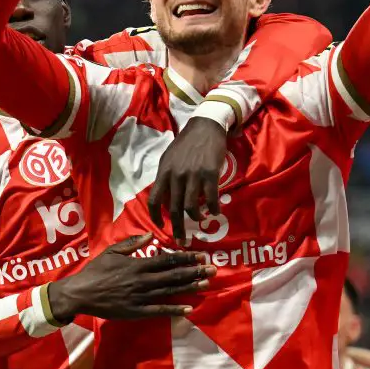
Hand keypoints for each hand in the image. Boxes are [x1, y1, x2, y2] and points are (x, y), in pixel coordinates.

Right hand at [46, 235, 212, 320]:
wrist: (80, 294)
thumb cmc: (96, 271)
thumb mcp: (112, 252)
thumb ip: (131, 244)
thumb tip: (149, 235)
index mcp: (138, 264)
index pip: (167, 260)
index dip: (185, 257)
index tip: (201, 255)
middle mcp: (142, 280)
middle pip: (173, 275)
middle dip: (194, 271)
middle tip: (213, 269)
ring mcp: (141, 296)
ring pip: (170, 291)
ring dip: (189, 287)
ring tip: (206, 284)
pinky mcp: (137, 311)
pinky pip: (159, 310)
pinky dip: (174, 309)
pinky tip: (189, 308)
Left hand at [147, 118, 227, 243]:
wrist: (205, 127)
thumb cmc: (186, 144)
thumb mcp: (169, 158)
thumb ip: (166, 178)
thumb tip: (166, 199)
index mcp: (164, 172)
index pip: (155, 200)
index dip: (156, 217)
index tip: (161, 227)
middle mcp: (176, 175)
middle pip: (174, 209)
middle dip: (178, 228)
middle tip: (182, 241)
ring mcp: (193, 175)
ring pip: (191, 207)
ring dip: (195, 218)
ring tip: (200, 220)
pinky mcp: (210, 174)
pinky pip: (210, 199)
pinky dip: (212, 209)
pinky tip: (214, 212)